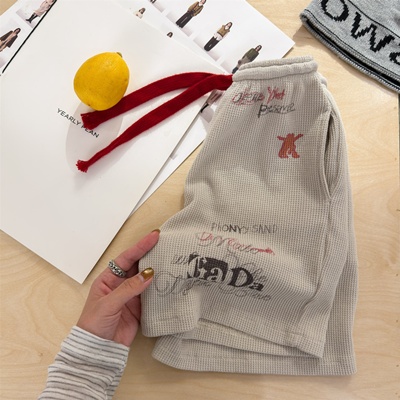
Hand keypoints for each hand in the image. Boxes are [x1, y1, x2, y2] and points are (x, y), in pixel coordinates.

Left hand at [77, 230, 158, 346]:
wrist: (97, 351)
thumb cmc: (94, 324)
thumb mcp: (109, 303)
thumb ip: (129, 288)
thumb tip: (149, 273)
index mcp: (108, 279)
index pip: (127, 258)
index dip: (141, 246)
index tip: (154, 236)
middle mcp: (120, 284)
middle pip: (138, 265)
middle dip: (151, 254)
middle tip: (166, 243)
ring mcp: (131, 296)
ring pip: (147, 278)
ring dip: (157, 270)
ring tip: (171, 259)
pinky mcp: (139, 308)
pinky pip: (152, 294)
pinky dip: (160, 288)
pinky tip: (169, 281)